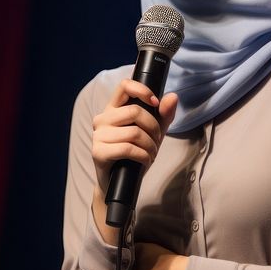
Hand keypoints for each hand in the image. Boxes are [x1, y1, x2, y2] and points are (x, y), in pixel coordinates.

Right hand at [91, 79, 178, 195]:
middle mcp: (102, 119)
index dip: (142, 91)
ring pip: (134, 132)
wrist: (120, 184)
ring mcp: (98, 136)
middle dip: (154, 128)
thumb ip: (163, 115)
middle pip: (135, 111)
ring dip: (150, 146)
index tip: (155, 103)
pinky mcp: (98, 152)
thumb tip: (172, 97)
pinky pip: (128, 149)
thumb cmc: (135, 155)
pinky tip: (145, 160)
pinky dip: (143, 156)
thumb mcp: (153, 133)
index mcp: (113, 109)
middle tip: (157, 141)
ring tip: (151, 153)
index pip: (124, 86)